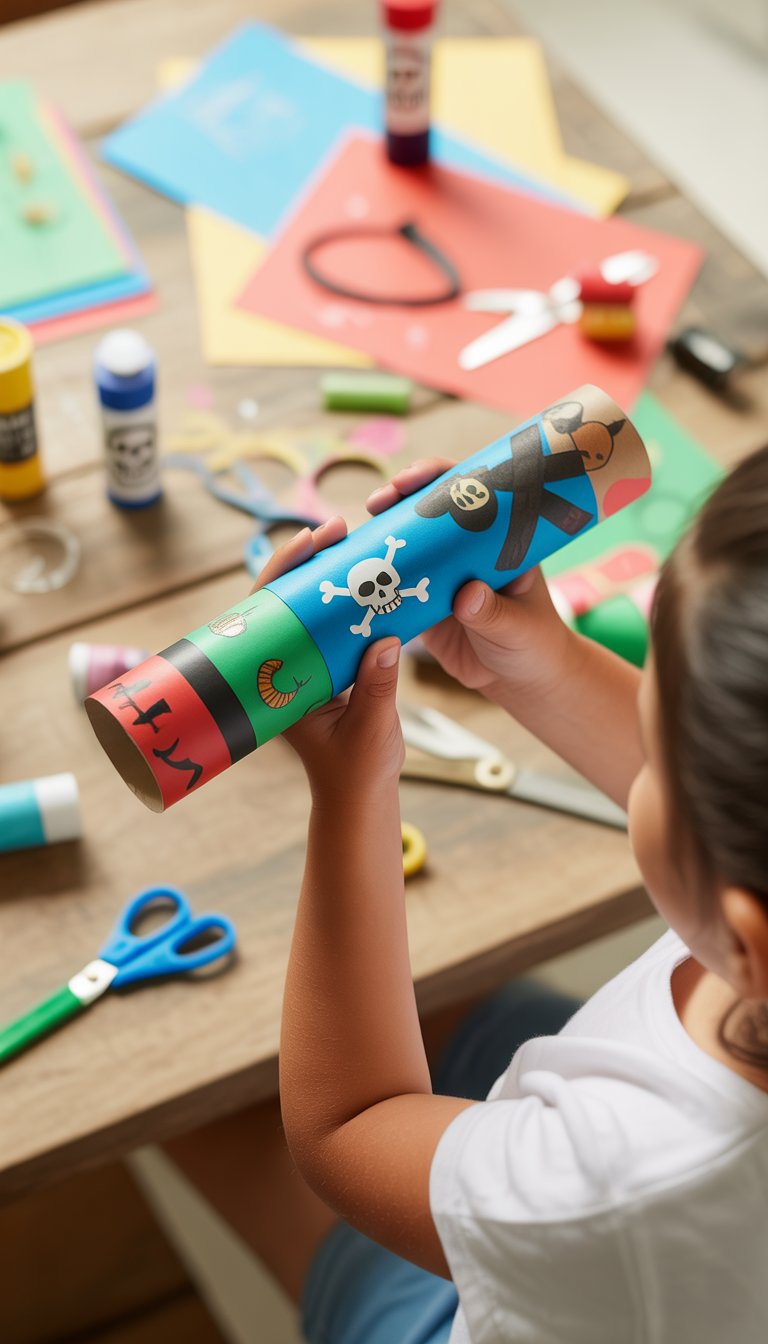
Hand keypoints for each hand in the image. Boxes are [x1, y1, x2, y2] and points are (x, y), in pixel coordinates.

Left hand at [251, 519, 403, 800]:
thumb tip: (386, 641)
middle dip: (305, 561)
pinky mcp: (328, 671)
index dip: (282, 573)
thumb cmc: (357, 774)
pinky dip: (347, 600)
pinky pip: (331, 626)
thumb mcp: (370, 729)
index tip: (309, 542)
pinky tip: (368, 578)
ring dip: (328, 575)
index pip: (267, 615)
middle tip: (335, 528)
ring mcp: (304, 668)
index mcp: (276, 685)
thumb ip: (377, 687)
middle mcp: (283, 670)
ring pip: (306, 609)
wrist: (360, 800)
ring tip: (352, 542)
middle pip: (283, 602)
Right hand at [366, 460, 574, 703]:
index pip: (472, 490)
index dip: (441, 477)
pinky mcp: (422, 600)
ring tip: (355, 532)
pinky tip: (352, 574)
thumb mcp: (519, 626)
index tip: (416, 479)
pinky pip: (395, 583)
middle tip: (380, 500)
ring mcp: (442, 572)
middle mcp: (467, 547)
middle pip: (430, 507)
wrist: (518, 681)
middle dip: (401, 496)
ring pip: (408, 542)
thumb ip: (495, 612)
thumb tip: (467, 594)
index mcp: (499, 538)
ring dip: (381, 534)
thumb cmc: (532, 644)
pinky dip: (375, 577)